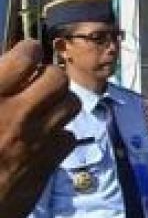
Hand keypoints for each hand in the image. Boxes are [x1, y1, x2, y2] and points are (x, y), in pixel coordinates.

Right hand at [0, 41, 82, 217]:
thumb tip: (2, 69)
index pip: (25, 57)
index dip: (27, 50)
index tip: (24, 53)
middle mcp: (15, 116)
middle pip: (57, 78)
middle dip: (48, 75)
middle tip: (35, 83)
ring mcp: (34, 142)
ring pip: (70, 105)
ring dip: (58, 102)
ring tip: (41, 108)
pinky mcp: (44, 167)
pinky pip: (67, 138)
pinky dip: (58, 134)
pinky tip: (41, 139)